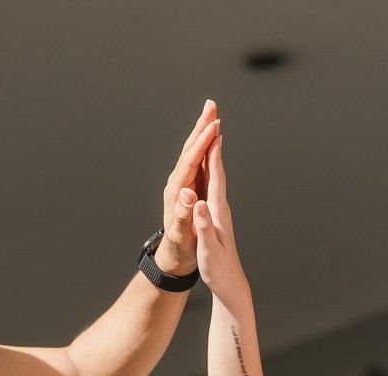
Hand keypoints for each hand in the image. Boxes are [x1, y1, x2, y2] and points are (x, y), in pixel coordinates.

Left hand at [154, 100, 219, 276]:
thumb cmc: (180, 248)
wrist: (173, 258)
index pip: (190, 161)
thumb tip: (188, 194)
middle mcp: (177, 183)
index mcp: (177, 192)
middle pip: (189, 149)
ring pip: (192, 151)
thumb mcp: (182, 235)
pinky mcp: (187, 187)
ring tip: (212, 113)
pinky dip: (204, 146)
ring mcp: (182, 184)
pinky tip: (210, 138)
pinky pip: (196, 160)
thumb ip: (185, 215)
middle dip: (200, 126)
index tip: (214, 126)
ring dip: (201, 131)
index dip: (202, 143)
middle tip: (211, 105)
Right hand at [191, 135, 250, 310]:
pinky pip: (212, 184)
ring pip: (216, 174)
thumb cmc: (218, 269)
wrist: (230, 283)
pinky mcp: (216, 214)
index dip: (215, 154)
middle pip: (218, 169)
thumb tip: (200, 205)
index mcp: (218, 212)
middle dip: (215, 144)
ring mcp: (220, 209)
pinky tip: (208, 164)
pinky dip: (209, 169)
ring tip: (211, 132)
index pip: (217, 177)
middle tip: (214, 118)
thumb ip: (205, 226)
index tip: (214, 131)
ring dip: (213, 153)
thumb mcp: (210, 250)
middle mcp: (221, 207)